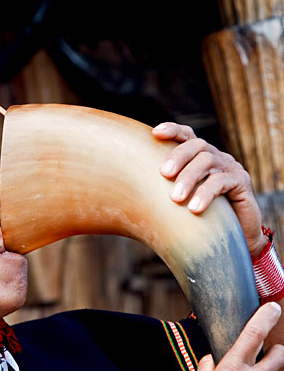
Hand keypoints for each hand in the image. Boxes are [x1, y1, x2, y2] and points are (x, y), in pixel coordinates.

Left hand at [153, 122, 266, 258]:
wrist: (235, 240)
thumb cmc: (201, 221)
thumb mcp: (180, 203)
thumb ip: (164, 194)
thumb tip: (127, 196)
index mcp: (200, 158)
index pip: (187, 136)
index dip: (173, 130)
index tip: (155, 133)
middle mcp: (216, 158)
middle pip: (197, 145)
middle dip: (178, 156)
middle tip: (163, 174)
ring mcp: (231, 168)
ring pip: (208, 161)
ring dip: (189, 178)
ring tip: (175, 198)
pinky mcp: (242, 183)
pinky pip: (222, 182)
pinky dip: (206, 193)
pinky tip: (194, 209)